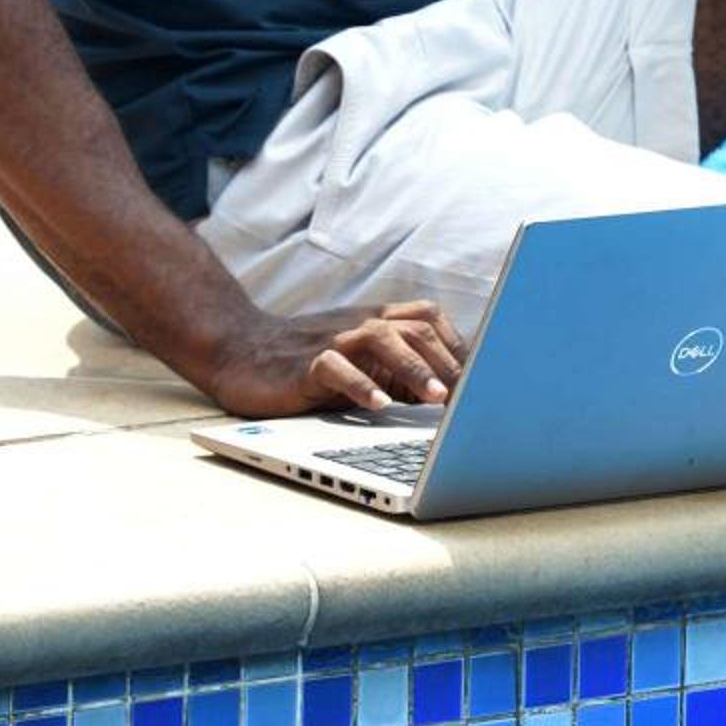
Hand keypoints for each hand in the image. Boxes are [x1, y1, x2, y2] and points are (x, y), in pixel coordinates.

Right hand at [199, 299, 467, 416]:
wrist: (239, 350)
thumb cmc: (306, 361)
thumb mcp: (359, 362)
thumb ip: (397, 371)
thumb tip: (452, 397)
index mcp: (377, 320)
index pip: (430, 318)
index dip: (461, 345)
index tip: (486, 378)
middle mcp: (360, 323)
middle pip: (417, 327)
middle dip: (450, 361)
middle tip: (474, 395)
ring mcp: (333, 339)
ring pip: (383, 339)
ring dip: (416, 369)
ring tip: (440, 398)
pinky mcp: (305, 362)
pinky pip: (336, 367)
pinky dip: (361, 385)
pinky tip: (379, 406)